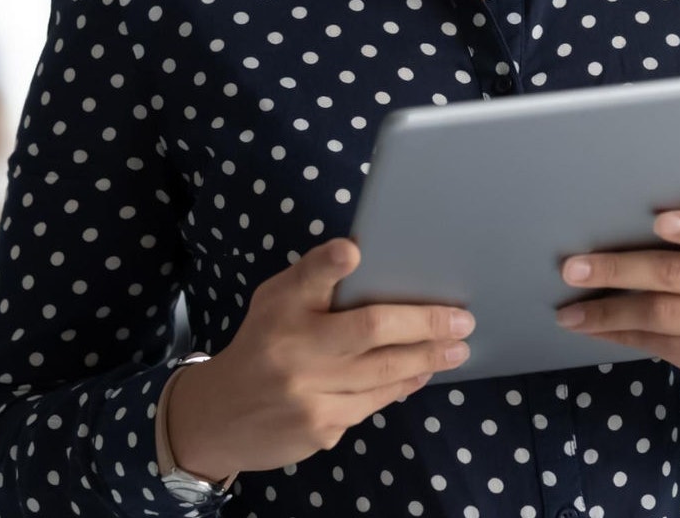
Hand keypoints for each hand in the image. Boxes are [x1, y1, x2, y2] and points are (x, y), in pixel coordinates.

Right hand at [166, 238, 473, 477]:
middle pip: (370, 330)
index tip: (354, 252)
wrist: (218, 416)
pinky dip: (400, 387)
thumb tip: (363, 253)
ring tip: (456, 350)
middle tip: (462, 321)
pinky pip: (372, 403)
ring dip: (426, 360)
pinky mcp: (318, 428)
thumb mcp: (276, 300)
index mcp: (283, 307)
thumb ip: (315, 277)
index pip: (308, 277)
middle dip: (424, 324)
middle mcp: (294, 349)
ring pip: (382, 374)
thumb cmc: (263, 342)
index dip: (331, 262)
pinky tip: (420, 375)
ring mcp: (307, 393)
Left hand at [555, 209, 679, 414]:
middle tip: (573, 269)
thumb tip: (611, 228)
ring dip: (607, 312)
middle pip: (674, 274)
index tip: (658, 222)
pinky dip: (618, 334)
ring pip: (659, 314)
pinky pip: (657, 343)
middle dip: (618, 270)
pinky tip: (591, 328)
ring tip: (569, 311)